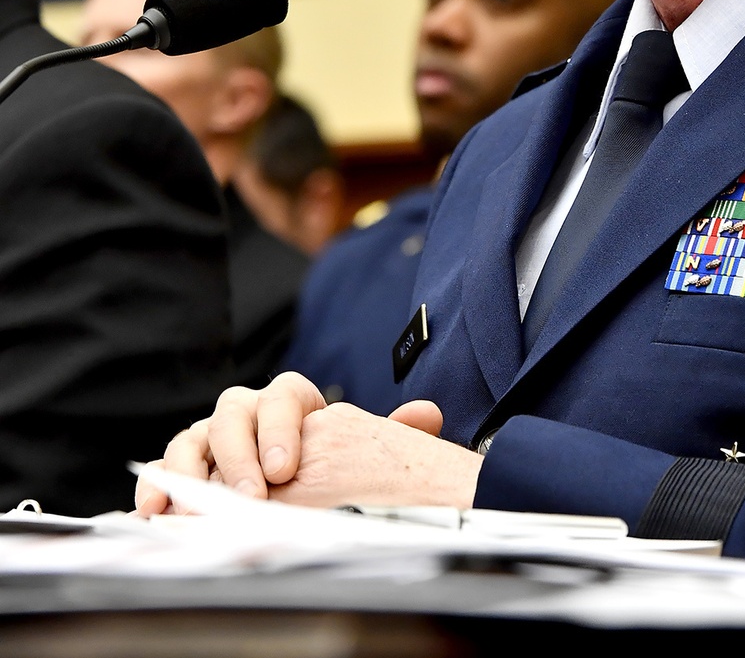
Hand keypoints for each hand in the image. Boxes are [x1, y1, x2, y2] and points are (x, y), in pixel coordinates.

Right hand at [134, 373, 481, 514]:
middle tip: (251, 496)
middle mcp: (246, 411)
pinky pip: (163, 468)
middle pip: (232, 414)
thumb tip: (427, 415)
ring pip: (192, 437)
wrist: (292, 479)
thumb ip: (386, 431)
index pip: (281, 397)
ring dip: (187, 469)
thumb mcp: (355, 446)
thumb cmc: (325, 461)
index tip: (285, 468)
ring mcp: (211, 438)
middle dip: (238, 455)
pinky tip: (154, 509)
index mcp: (289, 400)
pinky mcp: (185, 468)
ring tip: (188, 503)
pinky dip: (156, 486)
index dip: (280, 428)